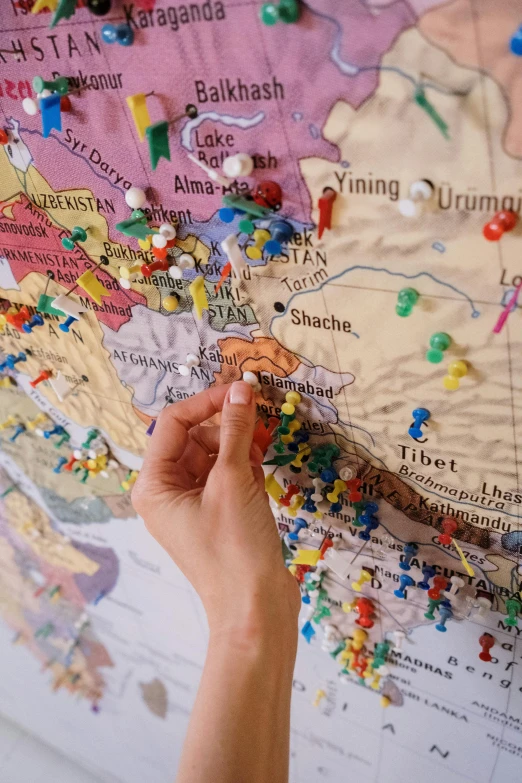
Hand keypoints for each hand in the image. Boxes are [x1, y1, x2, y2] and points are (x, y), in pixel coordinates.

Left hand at [132, 382, 299, 640]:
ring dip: (239, 445)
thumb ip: (236, 429)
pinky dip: (245, 466)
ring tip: (262, 450)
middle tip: (259, 421)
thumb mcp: (234, 481)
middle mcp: (167, 492)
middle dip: (226, 426)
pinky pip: (227, 475)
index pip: (173, 423)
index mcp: (154, 485)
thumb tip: (241, 389)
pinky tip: (262, 470)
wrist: (256, 610)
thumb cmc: (234, 549)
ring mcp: (193, 504)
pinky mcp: (217, 514)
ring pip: (214, 454)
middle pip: (194, 437)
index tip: (242, 391)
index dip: (207, 402)